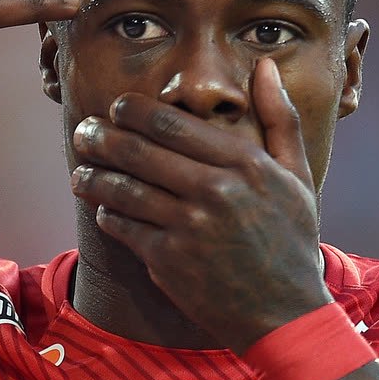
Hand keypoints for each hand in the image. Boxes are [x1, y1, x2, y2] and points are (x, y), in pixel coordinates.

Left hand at [69, 58, 331, 351]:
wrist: (285, 313)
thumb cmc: (291, 241)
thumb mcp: (297, 176)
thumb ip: (280, 118)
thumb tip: (265, 66)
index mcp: (245, 164)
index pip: (173, 125)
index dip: (134, 111)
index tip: (117, 107)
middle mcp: (216, 191)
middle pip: (139, 151)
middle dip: (102, 137)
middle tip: (84, 132)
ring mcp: (189, 227)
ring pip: (123, 188)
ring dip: (93, 176)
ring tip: (81, 172)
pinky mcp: (169, 261)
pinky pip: (124, 227)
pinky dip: (108, 213)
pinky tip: (104, 207)